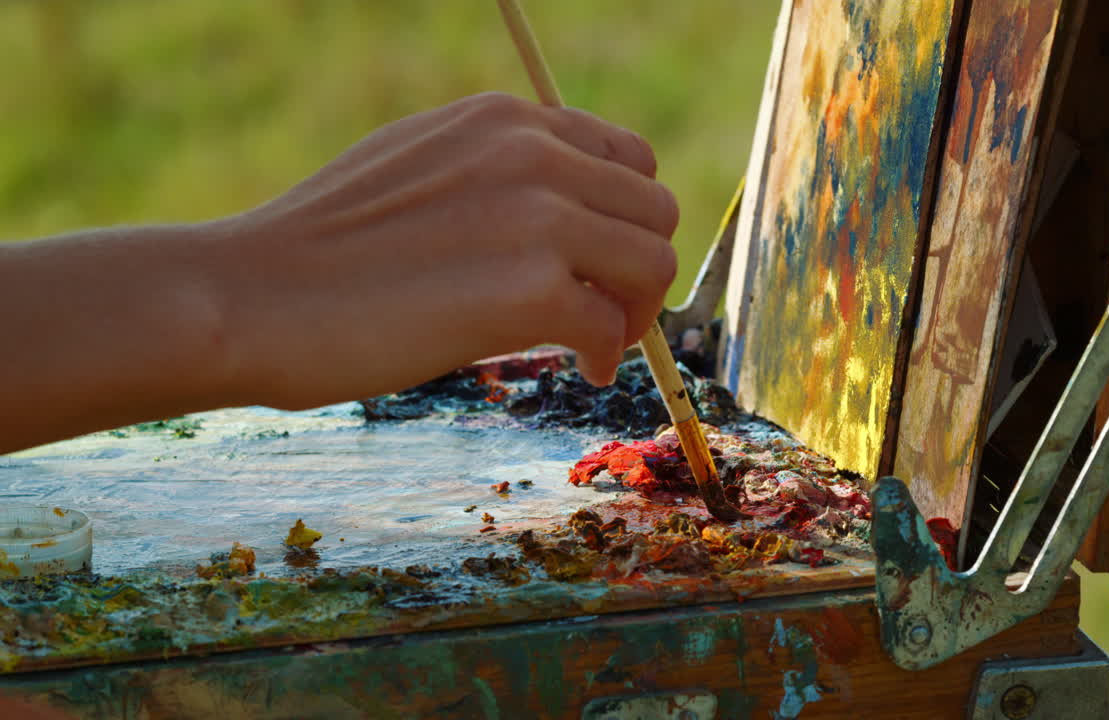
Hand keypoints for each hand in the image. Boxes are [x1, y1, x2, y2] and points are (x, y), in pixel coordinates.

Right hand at [215, 92, 678, 406]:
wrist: (247, 297)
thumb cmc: (319, 249)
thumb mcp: (419, 170)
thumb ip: (493, 175)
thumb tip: (559, 218)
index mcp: (503, 119)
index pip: (625, 158)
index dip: (625, 218)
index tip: (603, 264)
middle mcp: (531, 151)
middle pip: (653, 208)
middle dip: (638, 268)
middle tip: (608, 314)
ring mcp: (535, 217)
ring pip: (652, 262)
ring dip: (634, 312)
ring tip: (595, 346)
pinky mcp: (529, 289)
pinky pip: (612, 326)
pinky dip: (606, 355)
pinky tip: (580, 369)